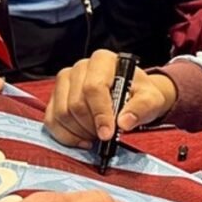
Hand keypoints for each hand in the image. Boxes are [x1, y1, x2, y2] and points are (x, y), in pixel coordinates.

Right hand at [45, 49, 177, 147]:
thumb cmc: (139, 95)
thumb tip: (124, 122)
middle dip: (90, 126)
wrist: (131, 96)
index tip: (108, 134)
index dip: (100, 113)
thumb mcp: (150, 100)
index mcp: (104, 60)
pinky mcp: (56, 97)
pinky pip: (51, 120)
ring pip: (62, 113)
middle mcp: (81, 67)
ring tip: (96, 137)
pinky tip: (82, 140)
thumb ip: (141, 108)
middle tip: (105, 137)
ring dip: (79, 132)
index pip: (93, 87)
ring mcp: (65, 81)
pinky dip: (66, 136)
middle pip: (75, 103)